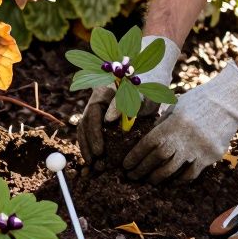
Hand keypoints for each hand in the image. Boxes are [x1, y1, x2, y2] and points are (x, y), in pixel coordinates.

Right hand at [77, 34, 179, 165]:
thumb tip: (108, 120)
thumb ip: (126, 103)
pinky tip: (97, 158)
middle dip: (88, 144)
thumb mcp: (143, 92)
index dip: (94, 134)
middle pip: (85, 122)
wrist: (152, 74)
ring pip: (85, 126)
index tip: (100, 152)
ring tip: (94, 164)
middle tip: (96, 164)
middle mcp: (97, 98)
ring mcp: (98, 106)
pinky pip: (92, 129)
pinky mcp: (102, 114)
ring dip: (87, 145)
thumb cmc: (150, 84)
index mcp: (104, 90)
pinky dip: (92, 143)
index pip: (92, 114)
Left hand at [123, 63, 237, 184]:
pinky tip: (173, 181)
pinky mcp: (210, 156)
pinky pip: (191, 174)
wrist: (228, 102)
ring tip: (150, 181)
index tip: (126, 165)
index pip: (148, 144)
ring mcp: (198, 149)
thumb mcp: (176, 106)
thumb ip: (162, 123)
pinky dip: (180, 179)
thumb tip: (149, 139)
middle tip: (132, 177)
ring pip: (172, 170)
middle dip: (142, 169)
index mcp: (173, 124)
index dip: (135, 156)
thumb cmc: (199, 101)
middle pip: (157, 159)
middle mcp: (184, 138)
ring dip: (158, 178)